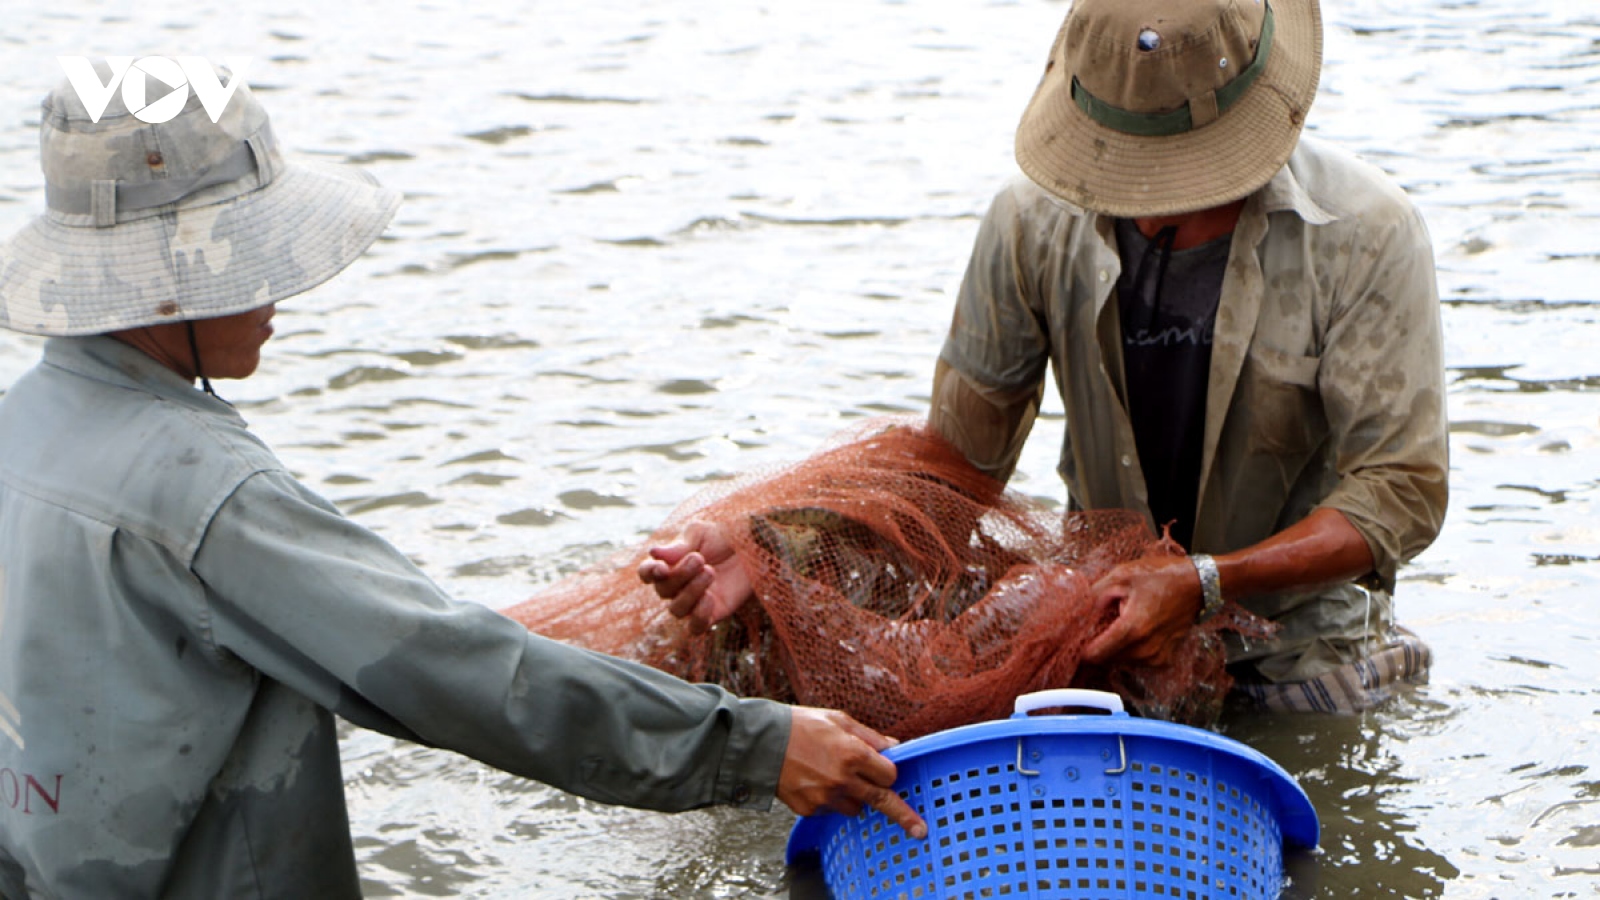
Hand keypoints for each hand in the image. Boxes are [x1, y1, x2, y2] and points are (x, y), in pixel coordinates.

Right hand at [637, 520, 754, 632]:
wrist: (754, 547)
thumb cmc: (724, 537)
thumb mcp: (701, 534)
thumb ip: (678, 545)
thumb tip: (653, 552)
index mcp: (670, 564)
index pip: (647, 573)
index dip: (648, 573)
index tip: (660, 567)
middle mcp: (677, 586)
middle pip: (663, 591)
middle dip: (680, 575)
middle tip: (700, 559)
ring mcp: (693, 602)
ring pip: (676, 610)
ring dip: (690, 592)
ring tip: (710, 572)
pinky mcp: (712, 614)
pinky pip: (695, 627)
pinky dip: (699, 616)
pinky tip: (710, 597)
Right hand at [778, 707, 926, 839]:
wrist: (760, 743)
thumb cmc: (800, 725)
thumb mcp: (838, 720)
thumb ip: (869, 736)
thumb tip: (894, 747)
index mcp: (852, 753)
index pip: (889, 774)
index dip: (888, 771)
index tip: (885, 770)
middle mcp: (842, 779)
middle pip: (882, 801)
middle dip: (903, 813)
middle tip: (919, 829)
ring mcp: (825, 797)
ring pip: (856, 807)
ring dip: (854, 796)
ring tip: (832, 775)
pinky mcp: (809, 809)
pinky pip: (831, 810)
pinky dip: (828, 799)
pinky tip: (813, 780)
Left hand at [1081, 554, 1203, 666]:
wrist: (1198, 584)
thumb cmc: (1162, 576)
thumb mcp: (1121, 576)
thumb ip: (1094, 595)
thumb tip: (1074, 612)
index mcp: (1133, 629)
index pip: (1095, 655)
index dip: (1081, 648)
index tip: (1075, 639)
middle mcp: (1145, 649)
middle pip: (1106, 659)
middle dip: (1098, 644)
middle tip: (1102, 621)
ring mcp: (1156, 657)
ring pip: (1120, 661)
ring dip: (1115, 647)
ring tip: (1122, 621)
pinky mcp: (1164, 659)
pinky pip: (1136, 661)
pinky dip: (1130, 649)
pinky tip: (1135, 630)